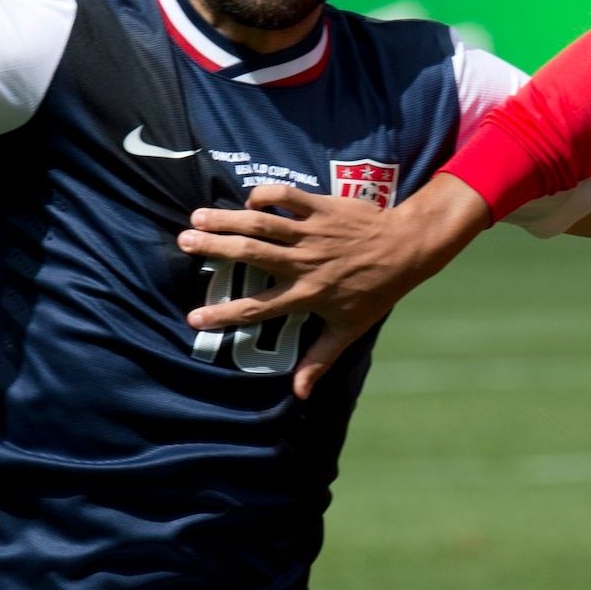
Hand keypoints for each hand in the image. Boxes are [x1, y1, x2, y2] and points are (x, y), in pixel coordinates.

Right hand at [179, 173, 492, 398]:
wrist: (407, 248)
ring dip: (228, 218)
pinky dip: (265, 194)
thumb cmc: (376, 291)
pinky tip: (248, 199)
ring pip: (263, 223)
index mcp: (306, 295)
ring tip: (198, 217)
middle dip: (215, 248)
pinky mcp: (322, 207)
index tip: (193, 319)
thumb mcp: (349, 330)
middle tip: (184, 242)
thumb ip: (320, 360)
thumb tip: (299, 395)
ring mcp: (312, 233)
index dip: (223, 315)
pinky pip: (288, 196)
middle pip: (251, 255)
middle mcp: (304, 263)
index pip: (256, 310)